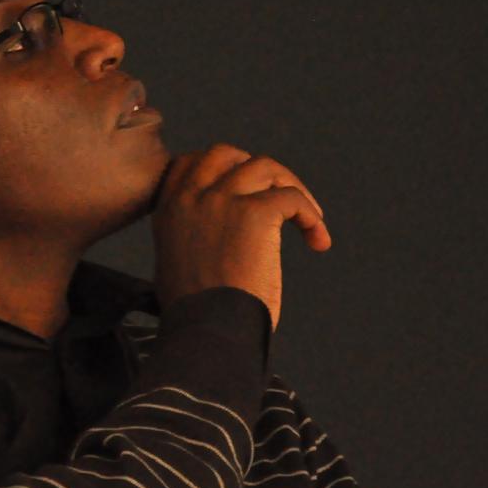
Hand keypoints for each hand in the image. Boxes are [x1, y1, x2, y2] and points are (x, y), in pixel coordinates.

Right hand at [152, 144, 330, 332]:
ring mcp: (222, 201)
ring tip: (309, 218)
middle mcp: (191, 198)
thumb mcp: (176, 267)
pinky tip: (318, 240)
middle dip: (255, 170)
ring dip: (290, 187)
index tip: (243, 192)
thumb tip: (215, 238)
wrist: (207, 334)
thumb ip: (189, 240)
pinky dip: (311, 217)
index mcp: (168, 211)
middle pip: (226, 153)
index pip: (189, 163)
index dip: (220, 171)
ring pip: (264, 166)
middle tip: (278, 197)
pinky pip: (292, 197)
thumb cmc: (197, 318)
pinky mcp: (255, 213)